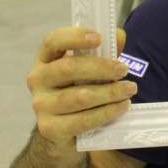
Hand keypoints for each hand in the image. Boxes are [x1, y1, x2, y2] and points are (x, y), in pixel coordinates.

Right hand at [26, 27, 135, 149]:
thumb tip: (120, 37)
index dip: (74, 37)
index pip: (52, 41)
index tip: (99, 38)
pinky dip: (106, 113)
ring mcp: (41, 105)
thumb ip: (104, 48)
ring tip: (129, 89)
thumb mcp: (88, 66)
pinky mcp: (50, 128)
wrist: (63, 130)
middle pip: (68, 68)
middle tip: (124, 70)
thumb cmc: (78, 88)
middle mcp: (38, 80)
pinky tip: (121, 107)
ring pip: (79, 97)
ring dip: (109, 92)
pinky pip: (83, 120)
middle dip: (101, 68)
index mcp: (45, 59)